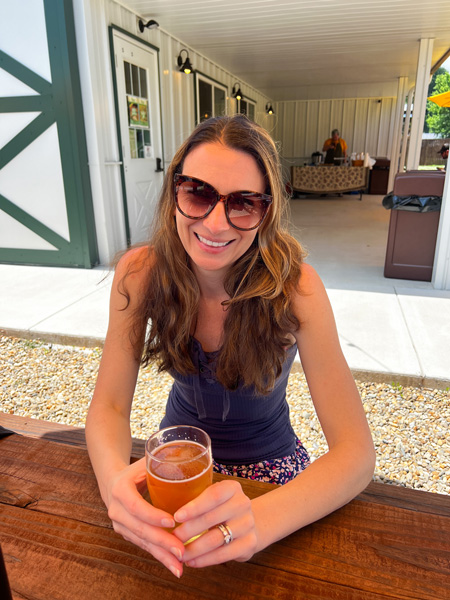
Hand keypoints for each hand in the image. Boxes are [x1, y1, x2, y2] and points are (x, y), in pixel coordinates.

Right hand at [106, 457, 185, 577]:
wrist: (112, 480)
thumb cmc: (135, 468)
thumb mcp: (144, 461)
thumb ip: (162, 459)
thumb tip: (188, 452)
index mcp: (120, 489)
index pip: (136, 506)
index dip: (153, 515)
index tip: (172, 522)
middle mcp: (116, 510)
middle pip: (140, 529)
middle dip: (162, 542)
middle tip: (181, 551)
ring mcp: (120, 524)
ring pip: (142, 541)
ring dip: (161, 555)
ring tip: (179, 566)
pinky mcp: (126, 533)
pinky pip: (143, 545)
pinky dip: (158, 555)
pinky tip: (172, 564)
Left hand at [172, 480, 257, 567]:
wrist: (249, 522)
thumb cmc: (221, 508)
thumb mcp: (213, 497)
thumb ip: (197, 499)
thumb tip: (166, 510)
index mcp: (232, 488)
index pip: (213, 495)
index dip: (194, 507)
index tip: (177, 517)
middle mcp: (242, 503)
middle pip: (211, 519)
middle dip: (188, 531)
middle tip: (172, 539)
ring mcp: (248, 524)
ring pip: (215, 539)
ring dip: (194, 549)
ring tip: (179, 553)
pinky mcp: (249, 543)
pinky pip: (223, 554)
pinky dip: (204, 560)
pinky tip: (192, 561)